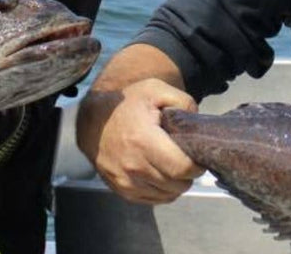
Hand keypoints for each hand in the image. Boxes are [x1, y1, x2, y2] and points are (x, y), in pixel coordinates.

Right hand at [78, 78, 203, 204]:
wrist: (92, 121)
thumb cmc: (126, 105)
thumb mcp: (155, 89)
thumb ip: (182, 101)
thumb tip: (197, 121)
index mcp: (143, 141)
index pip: (181, 168)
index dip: (196, 166)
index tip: (198, 158)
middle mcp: (133, 166)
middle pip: (177, 185)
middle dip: (187, 176)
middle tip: (186, 161)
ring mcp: (125, 181)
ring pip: (166, 195)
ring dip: (175, 185)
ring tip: (173, 168)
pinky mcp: (120, 189)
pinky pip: (152, 200)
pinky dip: (162, 192)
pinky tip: (161, 176)